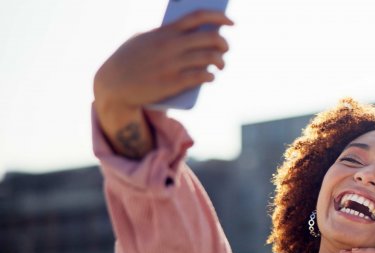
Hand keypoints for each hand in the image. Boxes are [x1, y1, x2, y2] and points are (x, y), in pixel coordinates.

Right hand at [93, 10, 233, 112]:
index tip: (231, 22)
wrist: (113, 85)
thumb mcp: (142, 39)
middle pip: (210, 38)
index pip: (198, 16)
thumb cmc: (129, 60)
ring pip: (209, 58)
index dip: (219, 16)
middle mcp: (171, 45)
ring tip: (220, 65)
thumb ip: (163, 34)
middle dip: (224, 43)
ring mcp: (172, 64)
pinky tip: (211, 76)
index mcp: (165, 31)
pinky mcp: (173, 83)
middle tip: (225, 49)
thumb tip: (191, 34)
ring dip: (220, 61)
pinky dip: (210, 75)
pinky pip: (201, 76)